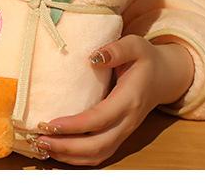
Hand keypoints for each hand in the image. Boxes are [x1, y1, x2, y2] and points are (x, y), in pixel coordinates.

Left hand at [30, 34, 194, 165]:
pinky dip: (78, 158)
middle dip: (67, 147)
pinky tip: (58, 150)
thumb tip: (94, 57)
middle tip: (39, 140)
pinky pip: (99, 154)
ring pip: (98, 154)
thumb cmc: (146, 58)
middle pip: (98, 145)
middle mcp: (127, 121)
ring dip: (70, 156)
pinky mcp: (119, 135)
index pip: (100, 119)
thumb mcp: (135, 45)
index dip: (75, 125)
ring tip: (43, 147)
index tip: (51, 123)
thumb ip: (116, 50)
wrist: (164, 76)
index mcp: (129, 99)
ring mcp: (124, 131)